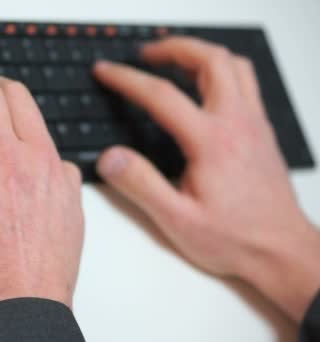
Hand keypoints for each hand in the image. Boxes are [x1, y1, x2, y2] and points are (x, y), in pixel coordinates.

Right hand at [93, 37, 319, 321]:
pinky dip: (220, 70)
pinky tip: (205, 88)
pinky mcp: (261, 131)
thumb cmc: (236, 239)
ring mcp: (253, 124)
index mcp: (211, 142)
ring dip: (200, 54)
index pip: (162, 95)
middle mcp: (237, 124)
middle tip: (145, 54)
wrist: (281, 251)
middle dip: (172, 48)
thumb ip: (141, 185)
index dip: (127, 79)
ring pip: (232, 65)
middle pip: (209, 61)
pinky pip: (244, 82)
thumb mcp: (178, 221)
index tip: (107, 72)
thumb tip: (111, 158)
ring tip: (174, 60)